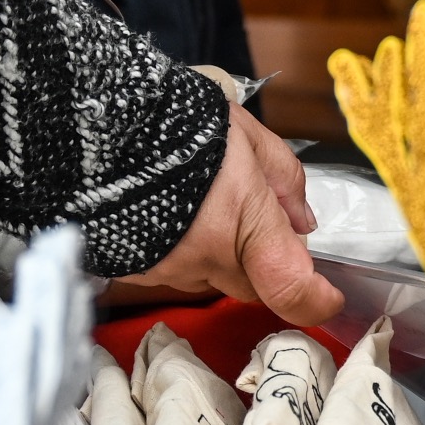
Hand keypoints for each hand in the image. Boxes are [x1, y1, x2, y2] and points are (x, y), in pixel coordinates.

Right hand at [128, 108, 343, 326]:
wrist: (96, 123)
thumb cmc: (181, 123)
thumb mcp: (248, 137)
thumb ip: (285, 182)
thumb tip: (302, 222)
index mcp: (242, 228)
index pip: (292, 289)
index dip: (316, 301)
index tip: (328, 293)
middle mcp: (204, 261)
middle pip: (252, 285)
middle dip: (262, 262)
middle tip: (253, 218)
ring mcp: (164, 270)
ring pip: (210, 278)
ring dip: (217, 254)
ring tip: (201, 203)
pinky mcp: (132, 269)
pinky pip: (171, 271)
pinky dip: (178, 250)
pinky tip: (169, 212)